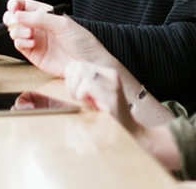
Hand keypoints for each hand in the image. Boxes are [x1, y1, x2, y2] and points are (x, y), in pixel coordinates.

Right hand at [5, 0, 111, 77]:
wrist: (87, 62)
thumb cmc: (81, 41)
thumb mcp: (62, 24)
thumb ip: (39, 18)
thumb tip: (18, 14)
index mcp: (45, 14)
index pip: (24, 5)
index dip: (15, 4)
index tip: (13, 7)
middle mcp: (38, 26)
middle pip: (14, 18)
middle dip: (12, 18)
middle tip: (17, 20)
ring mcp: (34, 39)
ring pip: (14, 31)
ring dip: (18, 30)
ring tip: (30, 34)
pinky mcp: (33, 53)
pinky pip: (18, 45)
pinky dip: (21, 42)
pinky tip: (32, 43)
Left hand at [64, 61, 180, 171]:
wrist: (128, 131)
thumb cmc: (107, 117)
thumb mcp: (94, 96)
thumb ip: (83, 84)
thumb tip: (67, 74)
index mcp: (106, 73)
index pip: (77, 64)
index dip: (70, 79)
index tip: (76, 94)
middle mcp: (111, 74)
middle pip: (77, 66)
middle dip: (70, 83)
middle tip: (78, 99)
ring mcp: (113, 83)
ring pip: (81, 72)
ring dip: (75, 90)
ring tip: (83, 102)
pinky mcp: (112, 95)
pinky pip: (86, 85)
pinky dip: (81, 95)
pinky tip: (89, 105)